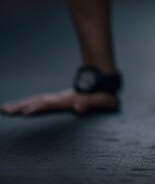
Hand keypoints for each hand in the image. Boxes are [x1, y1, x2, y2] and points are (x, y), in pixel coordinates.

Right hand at [1, 89, 118, 115]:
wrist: (104, 83)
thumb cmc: (104, 96)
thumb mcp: (103, 101)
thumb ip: (92, 103)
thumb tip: (79, 108)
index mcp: (71, 99)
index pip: (52, 104)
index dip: (41, 107)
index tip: (27, 111)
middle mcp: (61, 98)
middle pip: (39, 101)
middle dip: (23, 106)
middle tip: (7, 110)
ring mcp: (58, 98)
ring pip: (36, 100)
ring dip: (20, 104)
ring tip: (4, 109)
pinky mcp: (57, 100)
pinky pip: (38, 101)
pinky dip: (26, 104)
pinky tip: (15, 107)